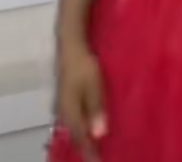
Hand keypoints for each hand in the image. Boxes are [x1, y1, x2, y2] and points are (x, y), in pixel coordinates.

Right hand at [56, 42, 107, 161]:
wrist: (72, 49)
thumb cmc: (85, 66)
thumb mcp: (94, 86)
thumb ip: (96, 109)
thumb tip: (99, 134)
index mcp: (70, 112)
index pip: (81, 138)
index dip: (90, 151)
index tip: (99, 161)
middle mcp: (64, 112)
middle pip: (75, 136)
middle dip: (86, 148)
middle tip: (99, 157)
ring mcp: (64, 106)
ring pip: (74, 128)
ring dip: (84, 138)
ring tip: (96, 146)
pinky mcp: (67, 99)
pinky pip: (74, 119)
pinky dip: (82, 127)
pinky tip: (90, 127)